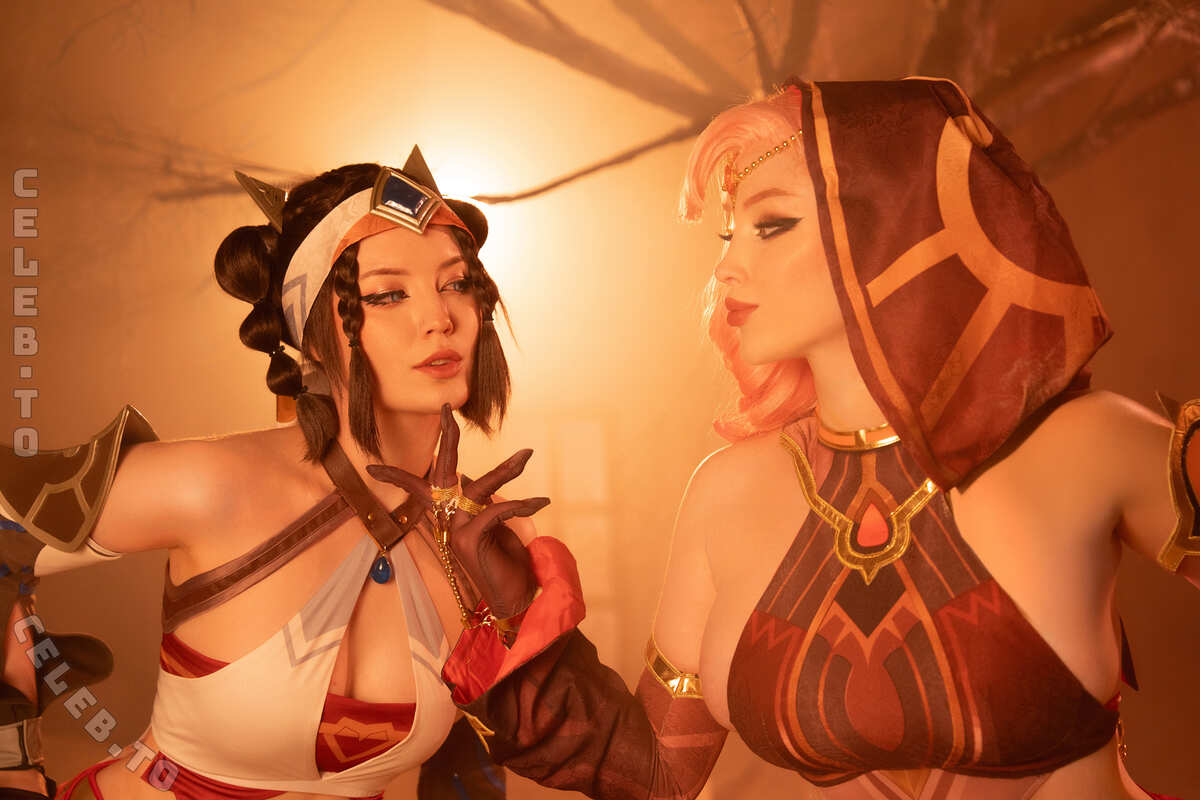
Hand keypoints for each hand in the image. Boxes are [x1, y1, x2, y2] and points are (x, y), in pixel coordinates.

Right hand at [367, 404, 549, 617]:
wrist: (514, 598)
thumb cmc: (506, 561)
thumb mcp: (495, 525)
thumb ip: (482, 502)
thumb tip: (470, 479)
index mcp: (448, 515)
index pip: (420, 489)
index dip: (398, 476)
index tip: (371, 468)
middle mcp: (447, 520)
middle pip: (442, 472)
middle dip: (446, 438)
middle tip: (447, 409)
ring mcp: (456, 530)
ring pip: (478, 487)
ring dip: (506, 470)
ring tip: (527, 454)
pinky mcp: (471, 540)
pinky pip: (497, 509)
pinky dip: (521, 503)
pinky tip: (541, 502)